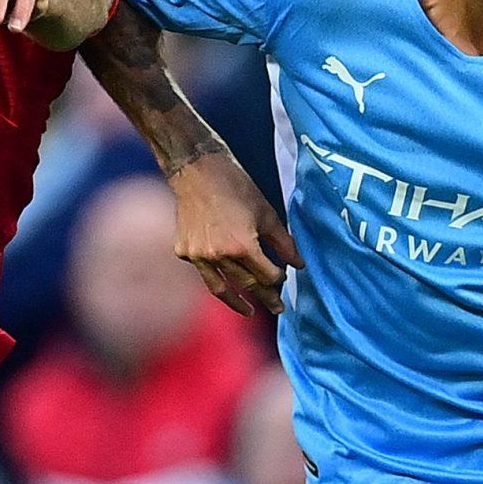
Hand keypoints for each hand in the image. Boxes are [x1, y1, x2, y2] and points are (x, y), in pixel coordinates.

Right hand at [168, 150, 301, 314]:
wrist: (195, 170)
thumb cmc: (236, 187)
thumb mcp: (266, 213)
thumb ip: (283, 243)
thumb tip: (299, 265)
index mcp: (242, 246)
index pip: (266, 276)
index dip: (278, 279)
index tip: (284, 279)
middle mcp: (218, 256)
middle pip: (246, 285)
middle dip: (265, 297)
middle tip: (277, 309)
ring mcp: (198, 256)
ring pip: (220, 288)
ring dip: (236, 303)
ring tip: (249, 312)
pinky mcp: (183, 251)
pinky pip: (203, 271)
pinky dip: (216, 277)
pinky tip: (225, 279)